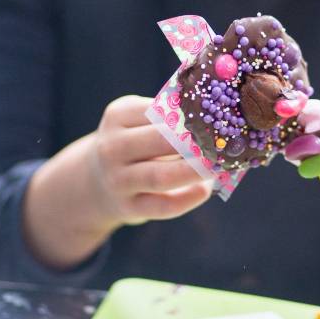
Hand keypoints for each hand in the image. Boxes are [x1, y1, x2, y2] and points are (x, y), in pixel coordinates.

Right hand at [23, 95, 210, 269]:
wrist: (95, 181)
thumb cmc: (133, 143)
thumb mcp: (137, 121)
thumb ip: (168, 115)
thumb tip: (217, 115)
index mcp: (118, 116)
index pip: (156, 110)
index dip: (189, 114)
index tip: (217, 115)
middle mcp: (112, 147)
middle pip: (160, 141)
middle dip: (195, 142)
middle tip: (224, 141)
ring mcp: (118, 180)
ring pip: (161, 176)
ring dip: (194, 171)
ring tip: (219, 165)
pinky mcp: (128, 207)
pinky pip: (162, 206)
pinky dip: (187, 199)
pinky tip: (205, 189)